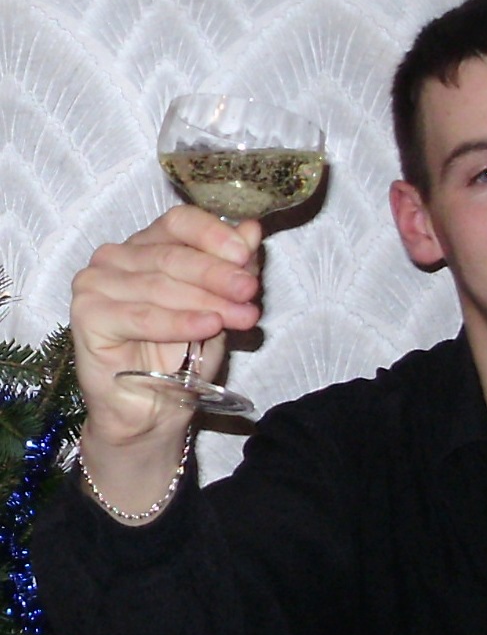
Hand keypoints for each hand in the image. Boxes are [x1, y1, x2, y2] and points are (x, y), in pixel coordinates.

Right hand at [71, 205, 261, 442]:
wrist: (152, 412)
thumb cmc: (181, 361)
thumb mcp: (217, 312)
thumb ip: (230, 272)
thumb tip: (252, 230)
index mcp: (146, 246)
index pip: (178, 223)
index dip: (213, 235)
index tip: (246, 255)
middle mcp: (116, 258)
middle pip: (172, 255)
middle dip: (218, 275)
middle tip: (250, 291)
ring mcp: (96, 284)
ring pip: (160, 285)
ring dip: (206, 301)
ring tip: (241, 316)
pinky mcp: (87, 315)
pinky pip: (141, 316)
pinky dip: (179, 322)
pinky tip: (208, 327)